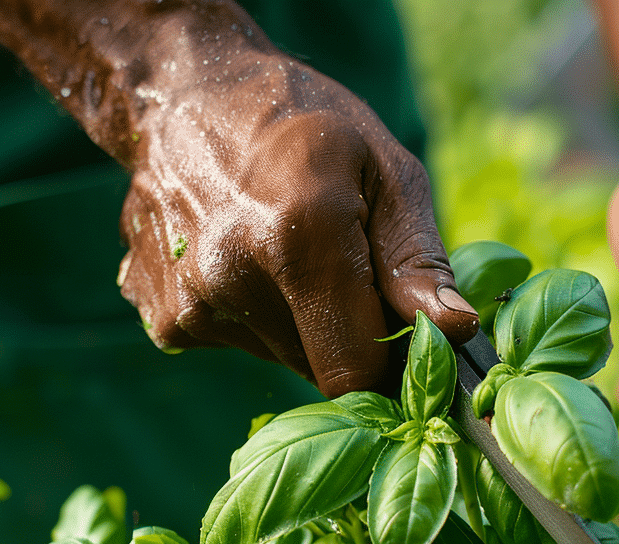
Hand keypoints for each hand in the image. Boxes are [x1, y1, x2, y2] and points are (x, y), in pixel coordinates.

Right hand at [0, 0, 477, 397]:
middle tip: (345, 270)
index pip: (356, 372)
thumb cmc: (303, 124)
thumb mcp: (383, 168)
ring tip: (288, 252)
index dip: (390, 367)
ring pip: (280, 358)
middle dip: (347, 337)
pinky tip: (246, 258)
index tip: (405, 337)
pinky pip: (239, 345)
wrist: (182, 96)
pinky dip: (254, 317)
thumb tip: (453, 332)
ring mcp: (188, 303)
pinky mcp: (164, 319)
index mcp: (299, 235)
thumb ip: (417, 259)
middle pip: (319, 370)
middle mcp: (231, 277)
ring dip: (300, 325)